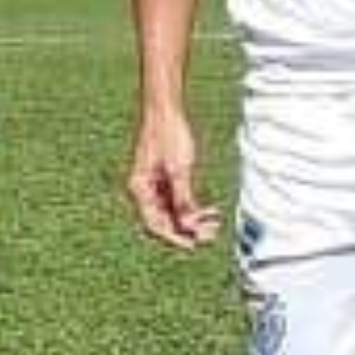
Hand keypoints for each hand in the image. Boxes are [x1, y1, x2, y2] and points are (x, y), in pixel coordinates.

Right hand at [127, 103, 221, 249]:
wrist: (165, 109)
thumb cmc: (169, 134)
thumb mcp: (179, 169)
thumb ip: (183, 198)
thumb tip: (188, 226)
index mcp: (140, 189)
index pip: (155, 224)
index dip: (174, 237)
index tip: (193, 244)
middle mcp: (144, 190)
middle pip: (165, 221)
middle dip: (187, 230)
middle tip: (210, 233)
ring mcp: (155, 185)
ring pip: (174, 212)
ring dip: (193, 220)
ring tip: (214, 222)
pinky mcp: (166, 178)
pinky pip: (179, 201)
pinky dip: (194, 207)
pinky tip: (210, 210)